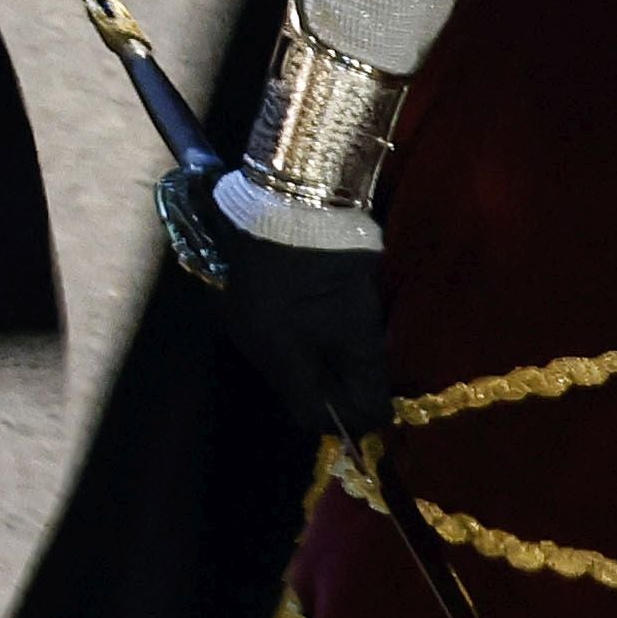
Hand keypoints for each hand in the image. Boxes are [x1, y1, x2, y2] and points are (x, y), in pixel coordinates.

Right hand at [190, 180, 391, 445]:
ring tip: (349, 336)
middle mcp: (250, 345)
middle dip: (334, 388)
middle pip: (295, 389)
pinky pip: (273, 333)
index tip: (378, 409)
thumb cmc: (330, 265)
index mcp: (276, 357)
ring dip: (318, 360)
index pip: (309, 415)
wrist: (291, 196)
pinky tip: (321, 311)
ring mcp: (239, 317)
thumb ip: (364, 379)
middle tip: (369, 371)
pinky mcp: (238, 293)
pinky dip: (302, 335)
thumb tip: (373, 420)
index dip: (346, 421)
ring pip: (284, 361)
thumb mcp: (357, 325)